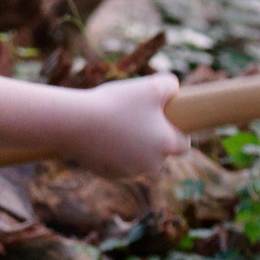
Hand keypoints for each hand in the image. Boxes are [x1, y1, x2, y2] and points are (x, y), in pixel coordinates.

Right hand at [70, 73, 191, 178]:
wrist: (76, 123)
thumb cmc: (115, 103)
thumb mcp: (150, 85)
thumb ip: (170, 85)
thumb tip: (174, 90)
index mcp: (166, 144)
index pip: (183, 145)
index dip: (178, 130)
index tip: (167, 119)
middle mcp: (152, 164)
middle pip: (159, 152)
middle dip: (152, 137)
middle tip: (137, 116)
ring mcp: (129, 171)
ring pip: (138, 157)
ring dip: (132, 144)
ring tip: (116, 122)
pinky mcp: (109, 174)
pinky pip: (117, 161)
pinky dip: (113, 150)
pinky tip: (101, 133)